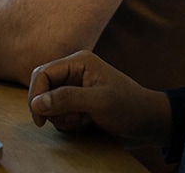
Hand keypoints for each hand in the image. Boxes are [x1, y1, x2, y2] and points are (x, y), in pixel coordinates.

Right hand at [28, 50, 171, 143]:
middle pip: (43, 89)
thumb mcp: (99, 102)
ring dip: (62, 117)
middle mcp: (75, 71)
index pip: (43, 73)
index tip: (40, 119)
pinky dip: (68, 122)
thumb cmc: (129, 107)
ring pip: (50, 103)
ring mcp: (76, 87)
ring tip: (84, 120)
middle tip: (72, 119)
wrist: (148, 123)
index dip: (36, 94)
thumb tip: (36, 103)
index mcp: (79, 61)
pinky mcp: (78, 102)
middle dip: (52, 108)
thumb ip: (67, 99)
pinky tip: (86, 123)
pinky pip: (59, 113)